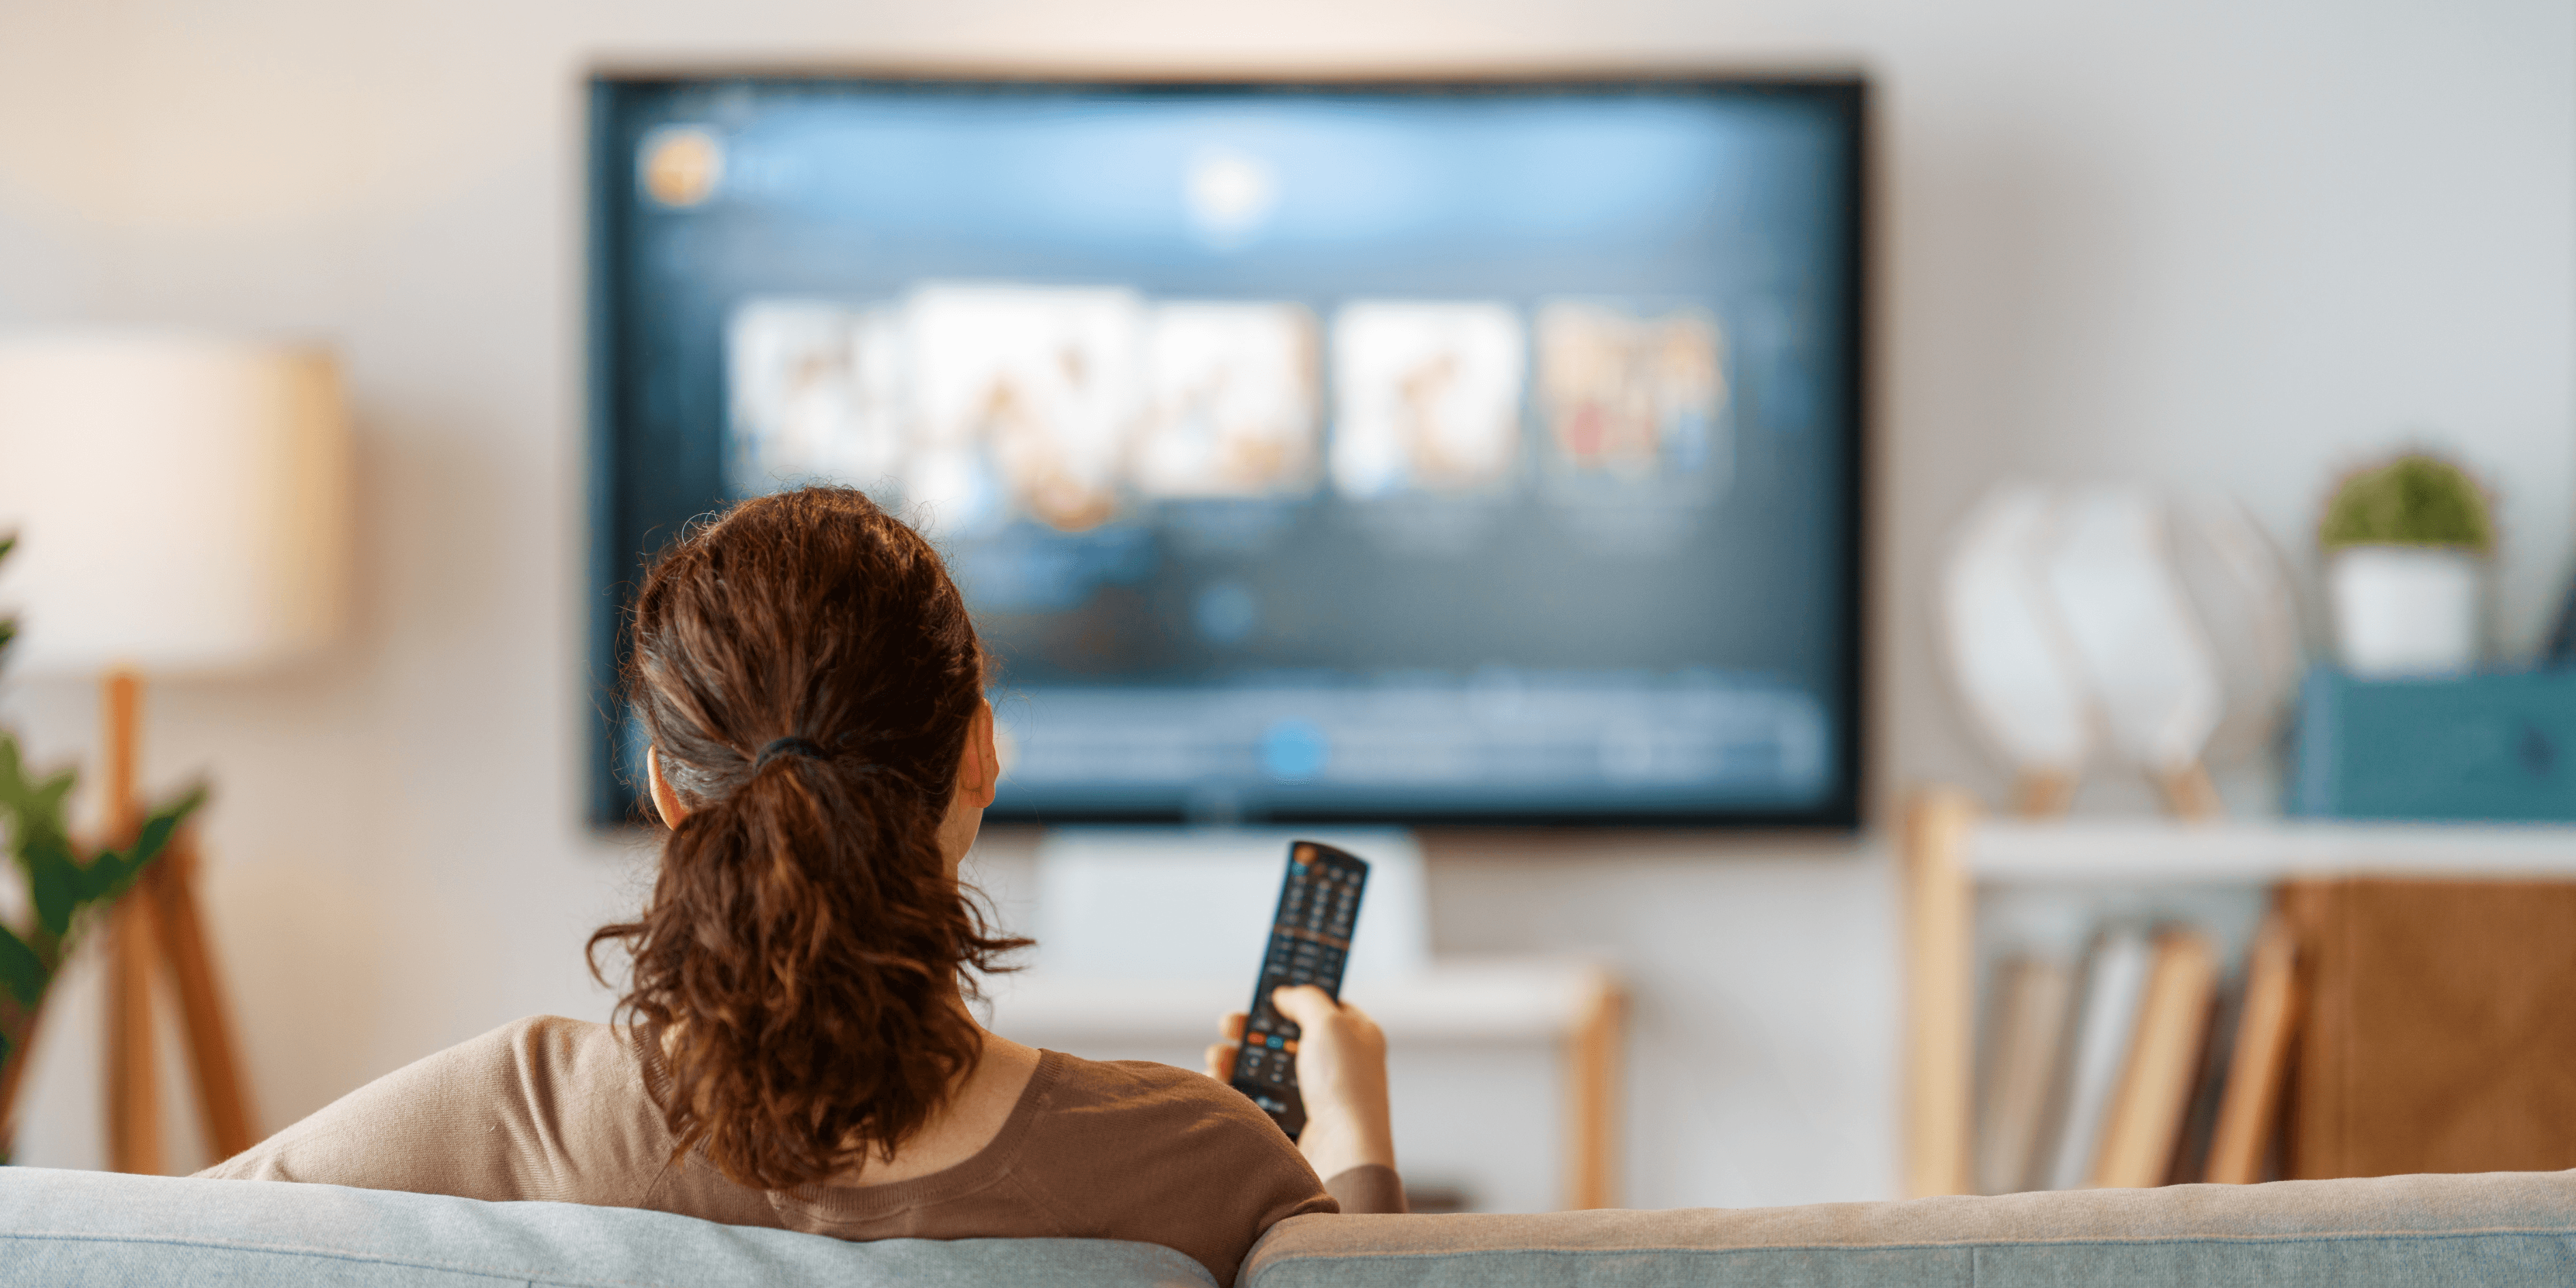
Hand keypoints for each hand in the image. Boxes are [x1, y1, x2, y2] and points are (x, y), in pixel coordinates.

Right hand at [1205, 986, 1394, 1179]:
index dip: (1294, 998)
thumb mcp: (1330, 1023)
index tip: (1265, 995)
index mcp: (1356, 1036)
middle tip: (1228, 1025)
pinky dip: (1237, 1087)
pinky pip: (1258, 1097)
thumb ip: (1305, 999)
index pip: (1323, 1007)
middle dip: (1252, 1029)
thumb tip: (1285, 994)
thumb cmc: (1345, 1087)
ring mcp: (1314, 1094)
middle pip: (1285, 1036)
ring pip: (1267, 1067)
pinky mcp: (1294, 1120)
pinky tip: (1218, 1081)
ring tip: (1216, 1058)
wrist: (1343, 1154)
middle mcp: (1337, 1063)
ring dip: (1236, 1058)